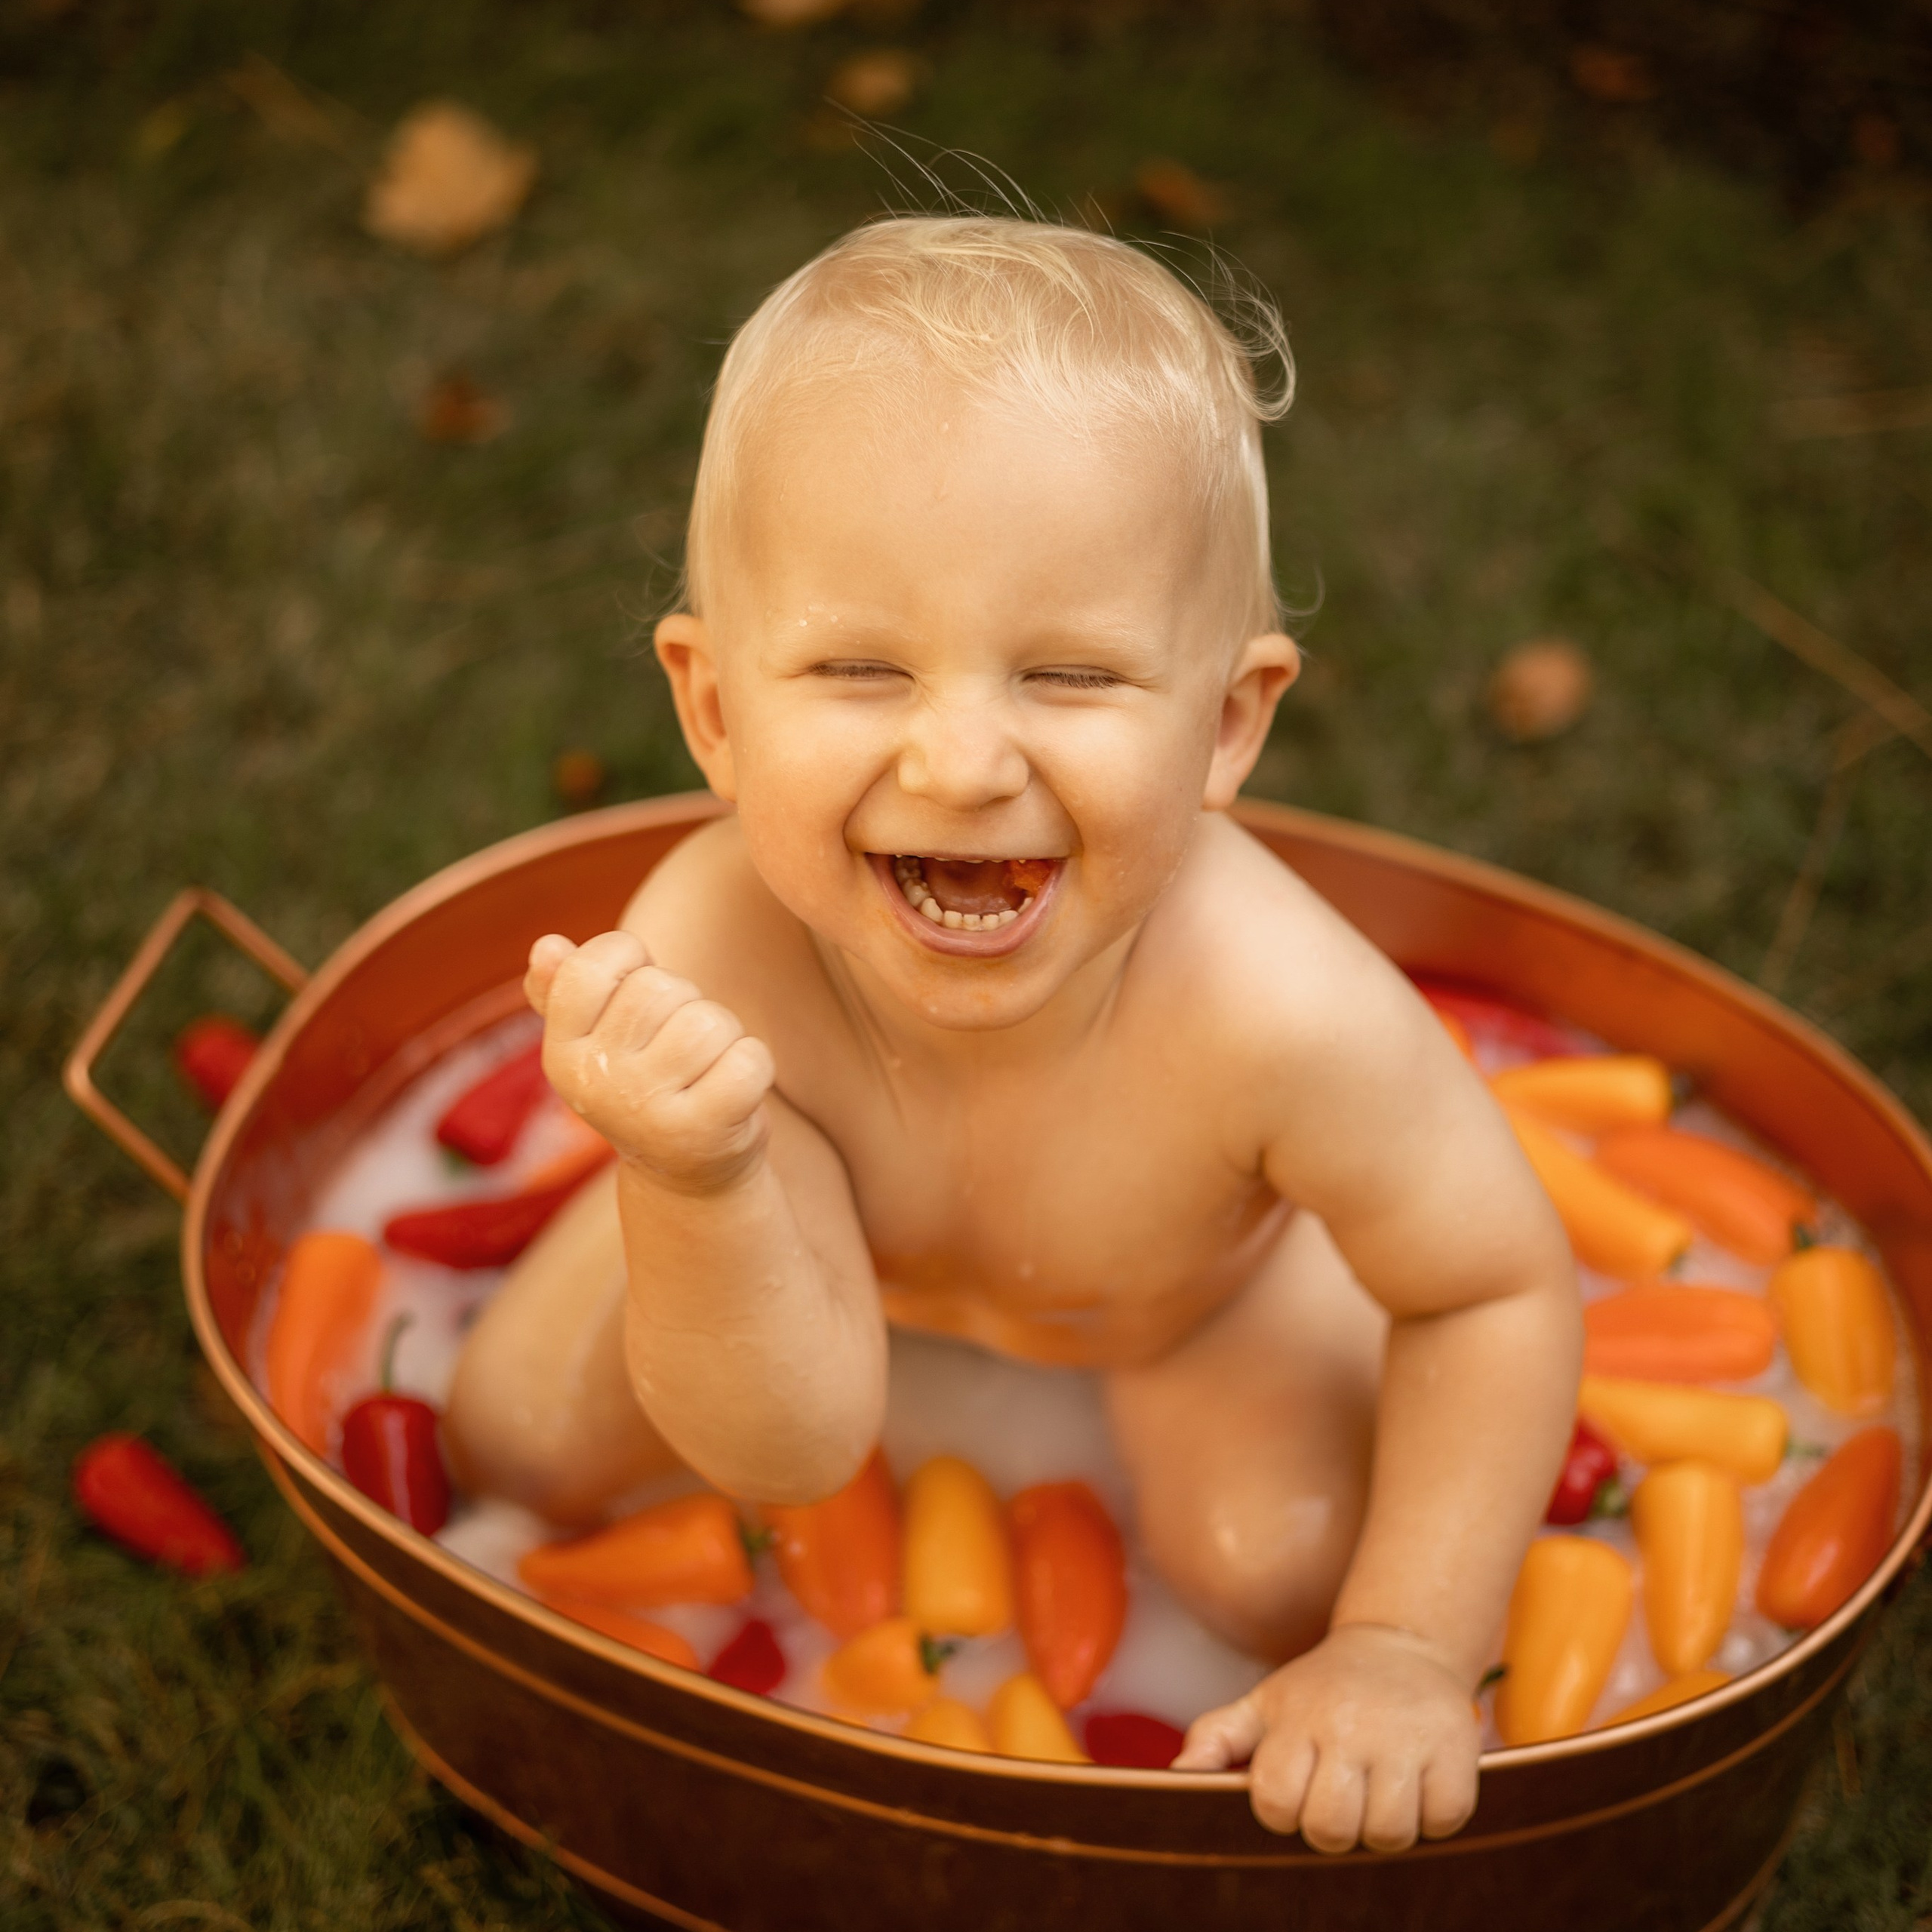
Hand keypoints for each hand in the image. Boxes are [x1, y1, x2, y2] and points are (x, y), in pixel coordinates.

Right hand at [526, 931, 775, 1190]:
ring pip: (709, 1022)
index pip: (588, 967)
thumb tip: (547, 945)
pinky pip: (748, 1059)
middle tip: (682, 1047)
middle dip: (686, 1003)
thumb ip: (568, 990)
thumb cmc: (648, 1083)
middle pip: (660, 987)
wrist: (688, 1174)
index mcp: (561, 1052)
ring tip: (708, 1068)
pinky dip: (755, 1064)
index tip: (640, 996)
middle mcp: (594, 1082)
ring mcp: (644, 1111)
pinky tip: (735, 1090)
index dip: (630, 960)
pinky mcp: (701, 1131)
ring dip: (725, 1036)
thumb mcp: (601, 1038)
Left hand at [1174, 1624, 1479, 1851]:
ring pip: (1388, 1833)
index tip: (1299, 1791)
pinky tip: (1419, 1787)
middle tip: (1342, 1799)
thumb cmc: (1322, 1689)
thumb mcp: (1263, 1703)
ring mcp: (1406, 1737)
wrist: (1401, 1646)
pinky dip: (1433, 1817)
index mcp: (1298, 1717)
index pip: (1275, 1802)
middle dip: (1333, 1829)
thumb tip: (1174, 1779)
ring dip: (1384, 1828)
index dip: (1284, 1812)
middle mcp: (1350, 1725)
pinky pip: (1443, 1819)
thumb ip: (1215, 1738)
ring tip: (1378, 1792)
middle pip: (1331, 1828)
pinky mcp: (1458, 1748)